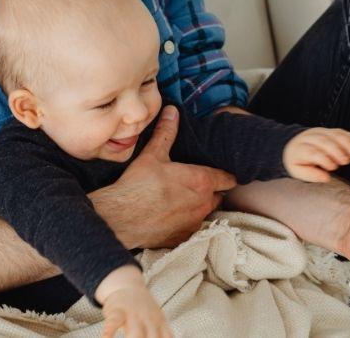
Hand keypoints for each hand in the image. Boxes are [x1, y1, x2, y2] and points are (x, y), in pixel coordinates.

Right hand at [89, 106, 236, 248]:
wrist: (120, 219)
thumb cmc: (138, 185)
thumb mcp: (153, 154)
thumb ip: (167, 132)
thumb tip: (172, 111)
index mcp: (201, 181)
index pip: (228, 178)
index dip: (226, 175)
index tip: (220, 172)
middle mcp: (204, 204)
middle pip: (218, 196)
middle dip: (211, 190)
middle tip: (195, 183)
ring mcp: (194, 223)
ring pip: (205, 213)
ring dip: (199, 206)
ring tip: (182, 199)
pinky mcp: (183, 238)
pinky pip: (192, 228)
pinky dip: (186, 222)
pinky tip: (171, 216)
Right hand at [97, 266, 172, 337]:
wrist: (127, 286)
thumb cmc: (143, 310)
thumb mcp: (157, 321)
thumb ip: (162, 335)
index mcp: (160, 323)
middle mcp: (148, 320)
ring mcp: (133, 314)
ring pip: (135, 333)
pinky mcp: (117, 310)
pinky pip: (114, 321)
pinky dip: (110, 332)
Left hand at [283, 128, 349, 181]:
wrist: (293, 146)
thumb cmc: (298, 162)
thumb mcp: (298, 171)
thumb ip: (311, 175)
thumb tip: (326, 178)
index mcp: (300, 149)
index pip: (312, 152)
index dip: (324, 159)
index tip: (333, 168)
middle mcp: (309, 137)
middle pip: (324, 141)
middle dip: (337, 151)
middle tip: (346, 162)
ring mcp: (319, 131)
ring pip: (334, 134)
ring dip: (348, 143)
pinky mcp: (328, 130)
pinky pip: (341, 131)